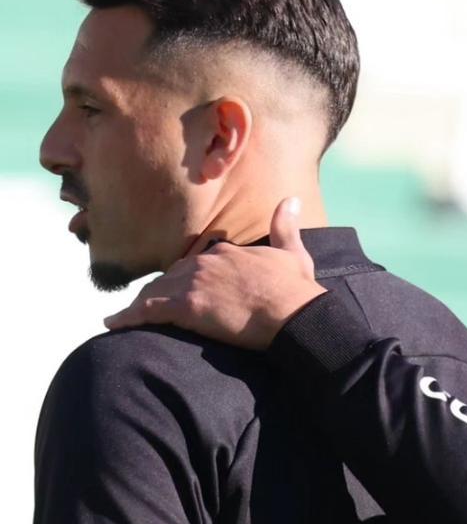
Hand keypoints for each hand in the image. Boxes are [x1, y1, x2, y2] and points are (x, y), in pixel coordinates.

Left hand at [104, 198, 326, 349]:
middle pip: (172, 275)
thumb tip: (291, 200)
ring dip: (144, 303)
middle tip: (154, 305)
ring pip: (157, 291)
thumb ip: (286, 227)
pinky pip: (148, 311)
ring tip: (131, 315)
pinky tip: (113, 323)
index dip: (190, 276)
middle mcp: (204, 263)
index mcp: (226, 253)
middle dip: (163, 289)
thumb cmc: (295, 289)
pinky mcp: (187, 307)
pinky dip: (128, 317)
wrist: (293, 313)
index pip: (198, 262)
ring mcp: (193, 283)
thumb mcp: (294, 254)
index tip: (186, 287)